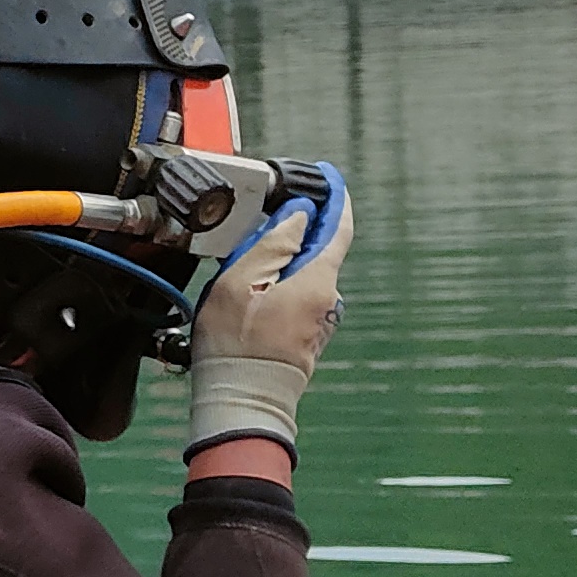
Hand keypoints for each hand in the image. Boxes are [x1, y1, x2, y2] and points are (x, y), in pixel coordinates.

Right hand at [187, 190, 353, 460]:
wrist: (242, 399)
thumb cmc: (237, 344)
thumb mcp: (243, 279)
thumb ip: (273, 242)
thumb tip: (300, 215)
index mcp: (318, 280)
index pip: (339, 227)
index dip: (336, 198)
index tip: (329, 178)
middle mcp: (328, 300)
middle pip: (321, 248)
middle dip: (300, 228)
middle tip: (268, 217)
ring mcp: (319, 321)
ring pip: (307, 272)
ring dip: (285, 259)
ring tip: (248, 261)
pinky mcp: (307, 336)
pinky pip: (299, 295)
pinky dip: (283, 282)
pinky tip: (254, 290)